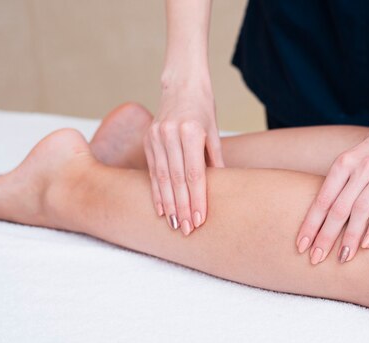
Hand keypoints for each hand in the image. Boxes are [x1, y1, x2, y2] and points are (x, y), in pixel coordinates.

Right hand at [144, 81, 223, 234]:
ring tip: (175, 225)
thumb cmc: (203, 109)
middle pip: (177, 179)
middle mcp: (170, 134)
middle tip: (187, 230)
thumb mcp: (214, 132)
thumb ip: (215, 160)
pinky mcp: (148, 140)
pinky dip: (156, 192)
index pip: (194, 174)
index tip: (200, 219)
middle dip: (182, 207)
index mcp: (191, 132)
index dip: (197, 199)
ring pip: (162, 178)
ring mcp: (156, 137)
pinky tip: (161, 209)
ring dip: (168, 204)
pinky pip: (152, 171)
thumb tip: (220, 188)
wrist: (182, 85)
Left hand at [296, 116, 368, 263]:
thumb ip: (340, 182)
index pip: (322, 200)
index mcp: (343, 163)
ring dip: (349, 237)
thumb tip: (322, 216)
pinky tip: (366, 245)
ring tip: (341, 258)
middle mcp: (360, 168)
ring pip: (360, 210)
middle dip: (325, 236)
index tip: (300, 246)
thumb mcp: (352, 158)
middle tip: (314, 259)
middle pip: (337, 208)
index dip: (310, 224)